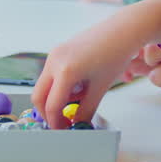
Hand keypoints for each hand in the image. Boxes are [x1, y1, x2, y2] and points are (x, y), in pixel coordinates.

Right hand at [33, 0, 160, 129]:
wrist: (122, 30)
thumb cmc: (115, 55)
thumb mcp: (100, 88)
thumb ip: (86, 110)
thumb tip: (78, 124)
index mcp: (65, 72)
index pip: (52, 106)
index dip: (56, 123)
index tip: (63, 131)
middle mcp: (54, 61)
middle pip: (38, 96)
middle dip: (48, 112)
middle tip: (63, 122)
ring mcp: (54, 54)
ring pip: (43, 85)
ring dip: (54, 98)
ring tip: (79, 99)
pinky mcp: (58, 50)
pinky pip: (51, 74)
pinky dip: (58, 85)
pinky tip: (79, 85)